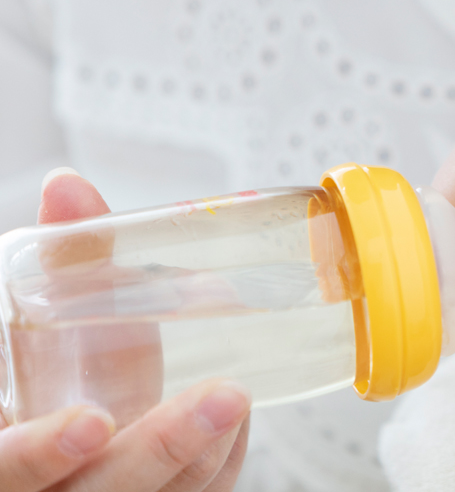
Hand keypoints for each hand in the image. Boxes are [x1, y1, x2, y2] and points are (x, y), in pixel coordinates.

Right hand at [0, 170, 251, 490]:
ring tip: (236, 397)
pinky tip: (235, 418)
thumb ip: (62, 267)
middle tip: (223, 396)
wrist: (66, 457)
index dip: (38, 454)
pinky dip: (223, 459)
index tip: (90, 421)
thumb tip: (69, 187)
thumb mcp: (41, 339)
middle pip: (106, 490)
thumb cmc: (49, 394)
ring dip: (208, 450)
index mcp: (2, 465)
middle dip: (166, 447)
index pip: (6, 472)